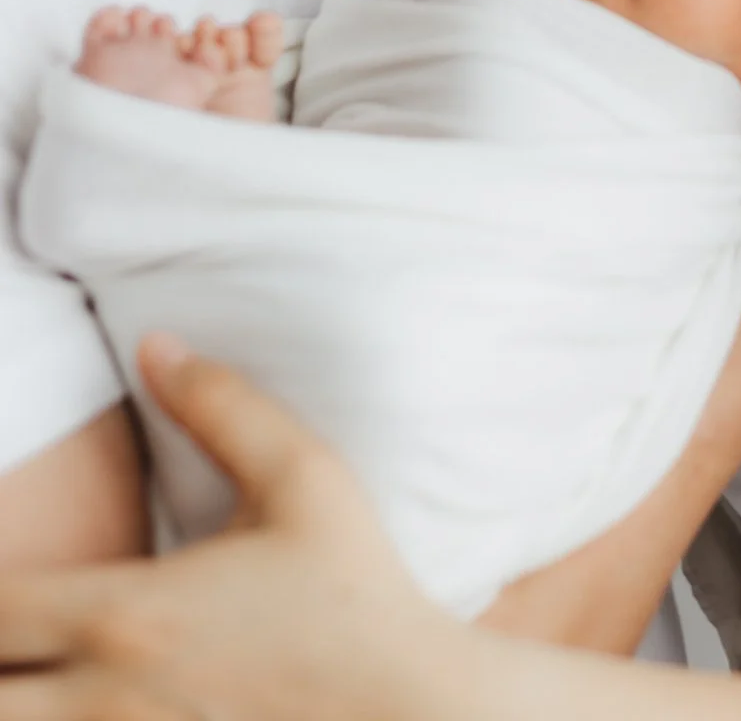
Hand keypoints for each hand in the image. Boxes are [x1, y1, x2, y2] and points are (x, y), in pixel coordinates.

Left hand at [0, 336, 473, 720]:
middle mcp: (107, 699)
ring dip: (21, 703)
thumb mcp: (303, 475)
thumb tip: (154, 347)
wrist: (408, 704)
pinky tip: (88, 702)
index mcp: (129, 616)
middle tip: (18, 634)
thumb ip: (222, 404)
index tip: (7, 583)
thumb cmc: (354, 590)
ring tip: (43, 674)